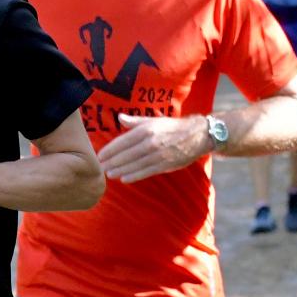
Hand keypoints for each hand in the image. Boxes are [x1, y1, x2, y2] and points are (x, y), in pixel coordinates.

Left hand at [96, 114, 210, 182]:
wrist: (196, 135)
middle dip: (111, 162)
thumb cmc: (172, 127)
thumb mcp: (153, 120)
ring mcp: (158, 154)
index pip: (122, 141)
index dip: (110, 150)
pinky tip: (124, 179)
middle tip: (100, 167)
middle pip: (126, 154)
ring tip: (109, 174)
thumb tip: (120, 118)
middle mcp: (150, 142)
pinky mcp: (165, 164)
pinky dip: (134, 176)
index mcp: (146, 130)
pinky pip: (146, 172)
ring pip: (134, 164)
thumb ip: (135, 122)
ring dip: (120, 170)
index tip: (100, 155)